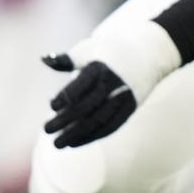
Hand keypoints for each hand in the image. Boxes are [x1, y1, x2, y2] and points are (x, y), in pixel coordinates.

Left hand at [40, 19, 180, 149]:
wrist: (147, 53)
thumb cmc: (108, 50)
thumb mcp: (88, 49)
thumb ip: (67, 59)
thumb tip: (45, 59)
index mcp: (101, 68)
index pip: (81, 86)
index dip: (66, 97)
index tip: (51, 106)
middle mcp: (114, 84)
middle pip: (88, 106)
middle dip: (65, 120)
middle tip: (46, 130)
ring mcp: (124, 98)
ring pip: (99, 120)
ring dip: (77, 134)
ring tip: (58, 144)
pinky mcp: (130, 108)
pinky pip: (111, 126)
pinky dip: (93, 136)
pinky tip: (75, 143)